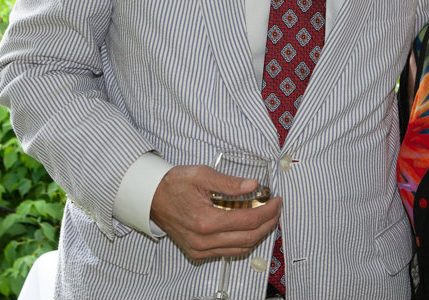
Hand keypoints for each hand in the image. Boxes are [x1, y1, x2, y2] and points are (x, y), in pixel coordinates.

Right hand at [149, 164, 281, 261]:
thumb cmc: (174, 184)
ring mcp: (200, 249)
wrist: (151, 199)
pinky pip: (229, 252)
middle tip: (276, 208)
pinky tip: (248, 227)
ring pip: (241, 248)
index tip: (277, 200)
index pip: (249, 221)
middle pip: (249, 237)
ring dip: (259, 234)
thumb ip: (229, 183)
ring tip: (266, 217)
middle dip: (269, 223)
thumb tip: (253, 186)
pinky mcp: (198, 253)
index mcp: (206, 220)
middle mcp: (203, 240)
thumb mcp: (201, 174)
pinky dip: (244, 241)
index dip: (268, 211)